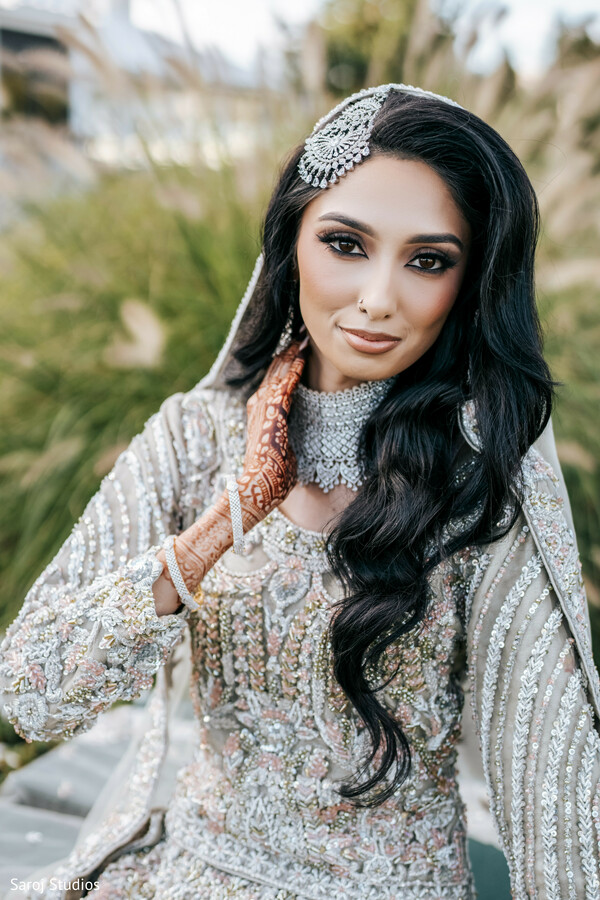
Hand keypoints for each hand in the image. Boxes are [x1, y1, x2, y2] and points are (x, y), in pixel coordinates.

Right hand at [237, 335, 308, 524]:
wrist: (257, 487)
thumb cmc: (271, 476)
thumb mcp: (280, 447)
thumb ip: (286, 435)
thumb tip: (294, 438)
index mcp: (261, 411)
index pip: (274, 380)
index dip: (286, 362)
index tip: (299, 347)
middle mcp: (258, 404)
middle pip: (275, 370)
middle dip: (289, 351)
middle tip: (301, 331)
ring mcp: (262, 408)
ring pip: (278, 372)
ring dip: (291, 353)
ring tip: (303, 336)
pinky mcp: (271, 413)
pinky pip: (284, 385)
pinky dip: (293, 369)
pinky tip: (301, 356)